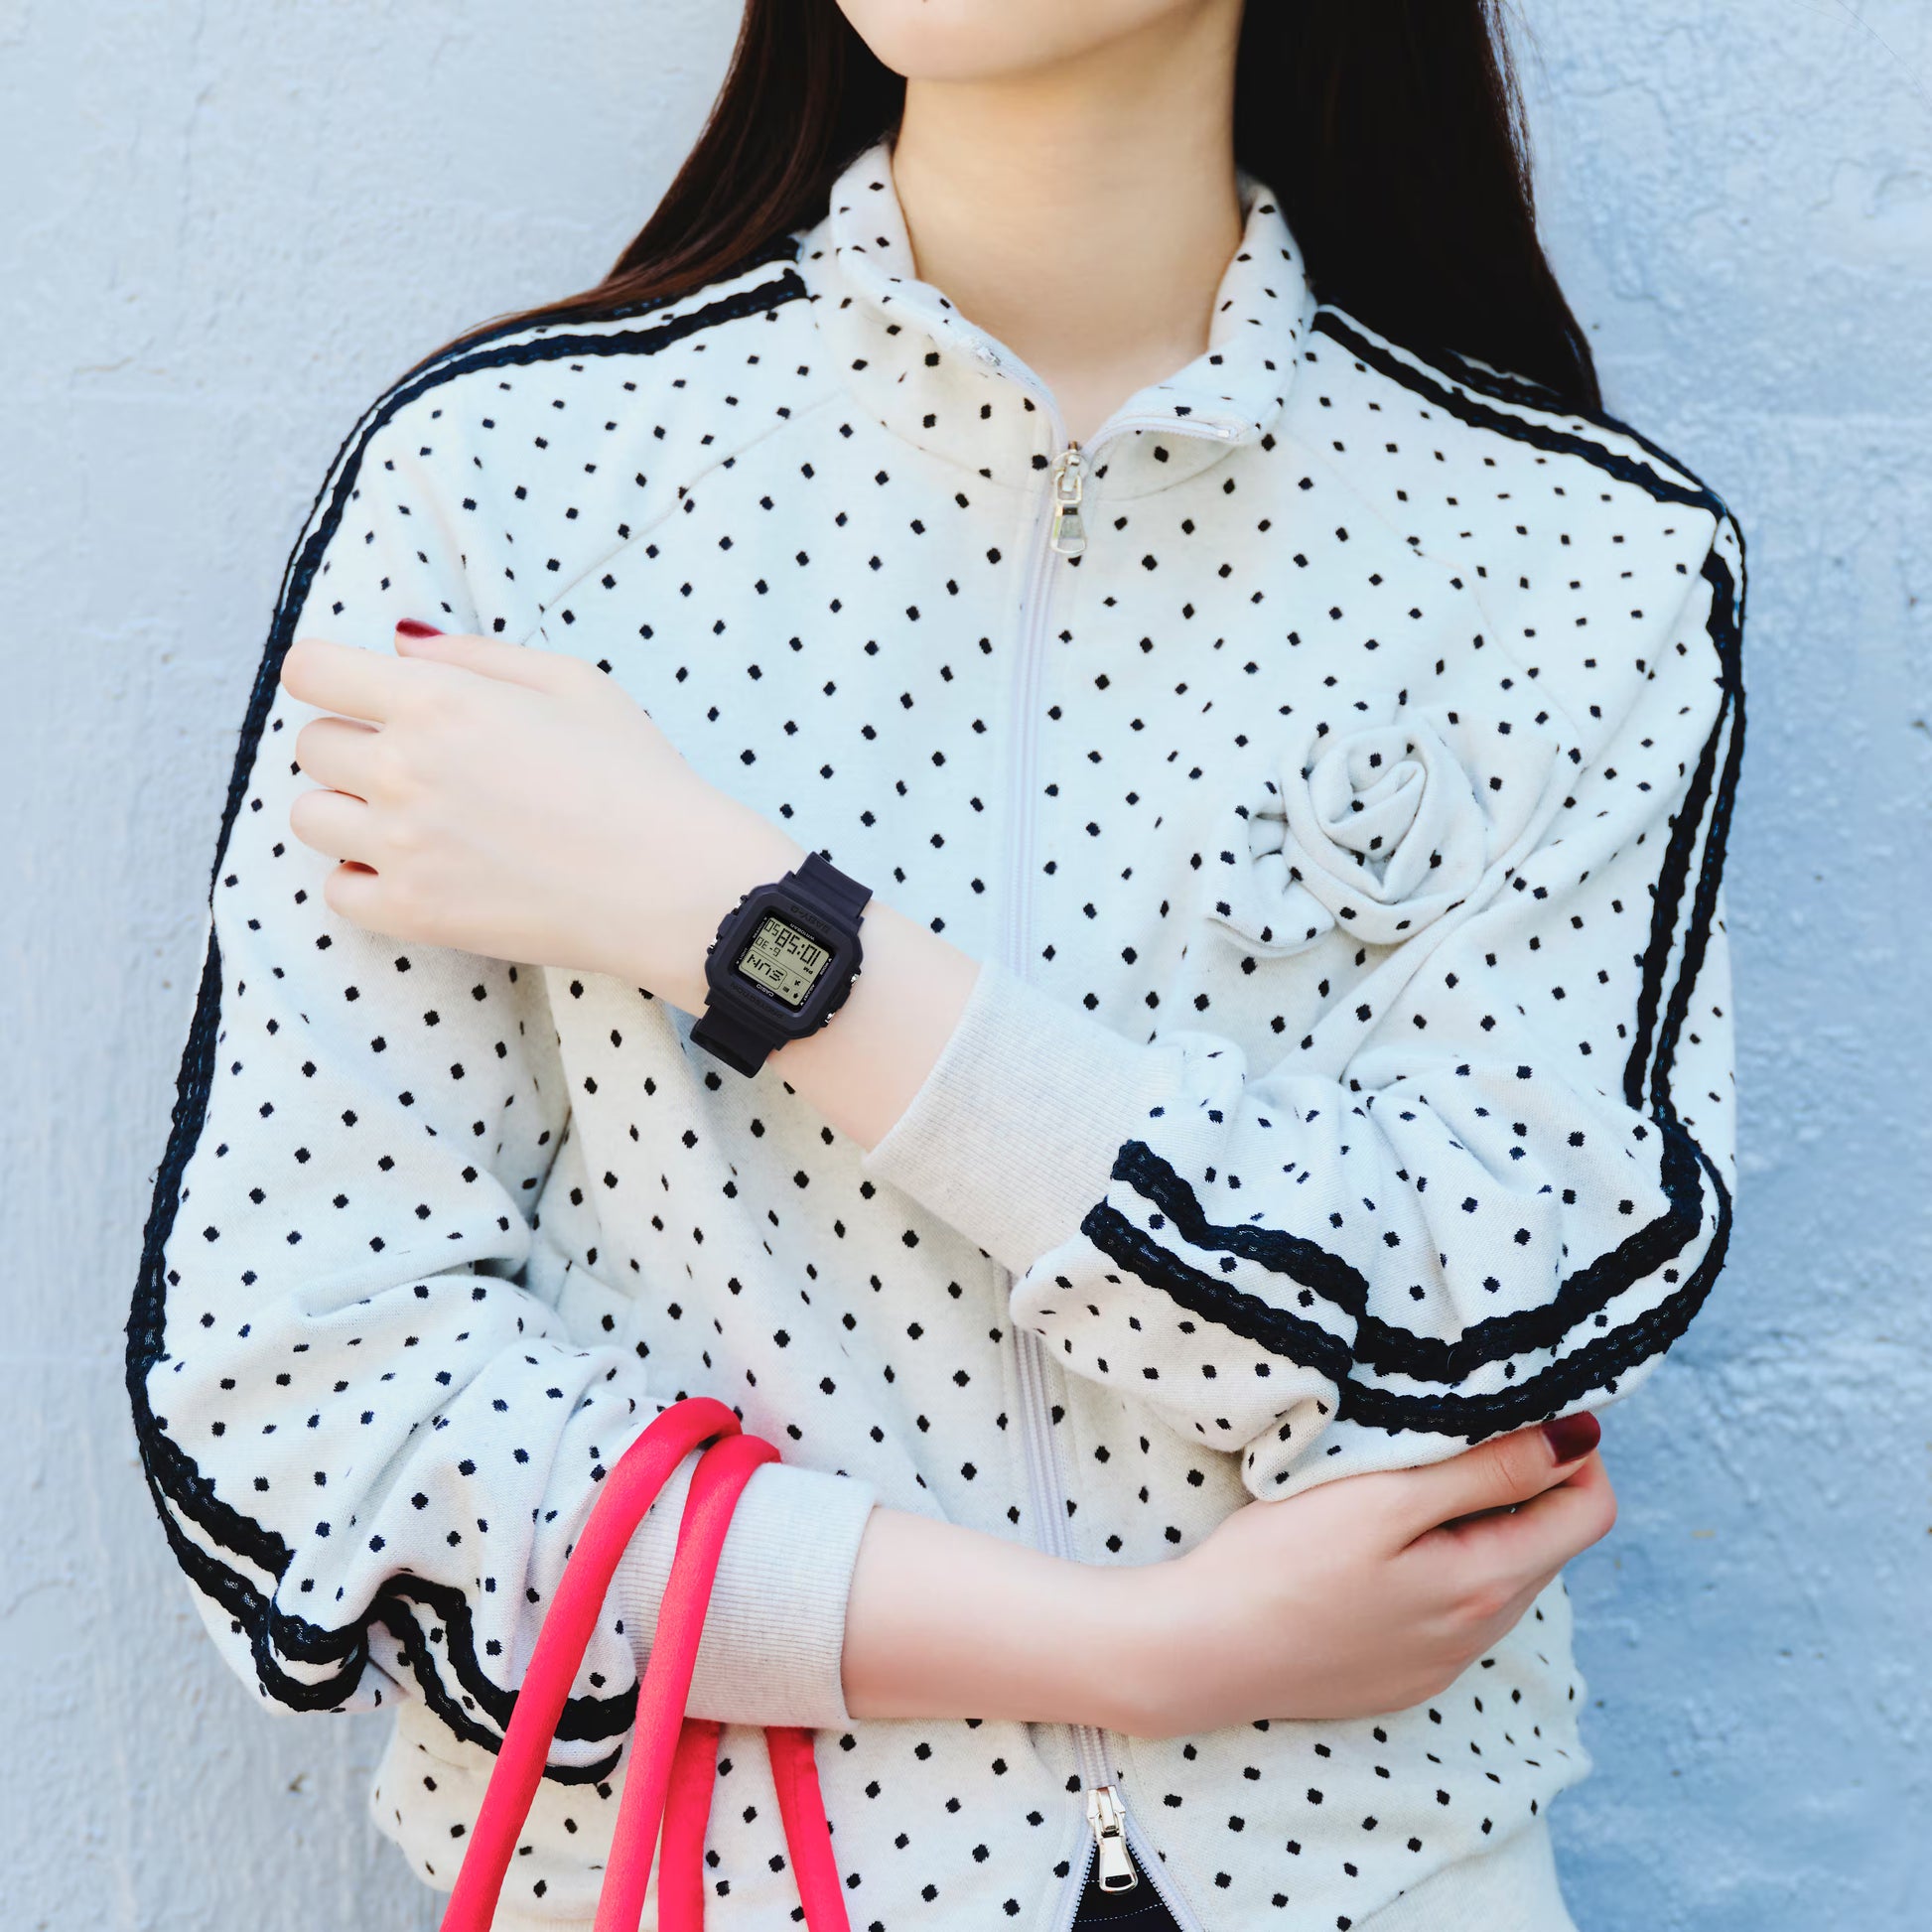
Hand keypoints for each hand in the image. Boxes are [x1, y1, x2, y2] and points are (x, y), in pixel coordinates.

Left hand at [277, 622, 802, 1006]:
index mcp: (438, 702)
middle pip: (311, 745)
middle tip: (419, 766)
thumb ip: (475, 655)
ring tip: (413, 822)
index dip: (332, 678)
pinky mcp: (413, 914)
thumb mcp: (572, 682)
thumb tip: (399, 643)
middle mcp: (404, 770)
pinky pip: (337, 891)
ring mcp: (402, 848)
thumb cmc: (637, 776)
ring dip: (351, 813)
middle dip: (354, 745)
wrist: (674, 885)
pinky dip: (366, 880)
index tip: (359, 694)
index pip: (311, 670)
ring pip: (311, 817)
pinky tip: (420, 870)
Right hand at [1119, 1414, 1614, 1735]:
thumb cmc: (1281, 1562)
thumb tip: (1578, 1441)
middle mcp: (1479, 1634)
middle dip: (1521, 1483)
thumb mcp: (1385, 1498)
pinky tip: (1373, 1546)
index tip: (1520, 1410)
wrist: (1199, 1649)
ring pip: (1498, 1576)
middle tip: (1448, 1434)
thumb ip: (1488, 1471)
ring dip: (1476, 1524)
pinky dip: (1438, 1565)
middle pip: (1547, 1542)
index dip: (1572, 1451)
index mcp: (1487, 1584)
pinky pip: (1452, 1610)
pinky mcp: (1400, 1675)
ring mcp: (1440, 1663)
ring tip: (1404, 1483)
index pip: (1591, 1511)